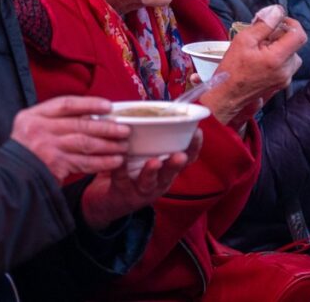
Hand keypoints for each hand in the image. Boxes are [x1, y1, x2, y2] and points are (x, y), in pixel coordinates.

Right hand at [11, 96, 129, 182]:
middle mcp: (39, 129)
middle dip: (106, 127)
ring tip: (124, 145)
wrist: (9, 179)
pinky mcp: (55, 167)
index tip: (108, 106)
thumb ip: (53, 120)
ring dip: (108, 145)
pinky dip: (102, 162)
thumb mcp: (30, 127)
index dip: (89, 104)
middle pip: (80, 124)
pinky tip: (115, 161)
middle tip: (125, 129)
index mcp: (33, 116)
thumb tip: (89, 115)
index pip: (66, 104)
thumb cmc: (24, 152)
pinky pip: (84, 163)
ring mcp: (47, 149)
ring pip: (85, 143)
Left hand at [79, 130, 201, 229]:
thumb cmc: (134, 170)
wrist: (111, 199)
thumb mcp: (148, 155)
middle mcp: (159, 181)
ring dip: (152, 171)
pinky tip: (120, 161)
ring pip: (149, 181)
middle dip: (176, 163)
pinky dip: (121, 170)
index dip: (194, 148)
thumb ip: (155, 137)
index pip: (186, 158)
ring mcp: (142, 189)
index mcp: (168, 169)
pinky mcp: (123, 192)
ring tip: (154, 162)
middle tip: (180, 155)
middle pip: (171, 172)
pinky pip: (122, 179)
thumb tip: (161, 109)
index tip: (198, 133)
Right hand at [200, 9, 305, 126]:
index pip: (299, 35)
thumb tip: (277, 11)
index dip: (291, 23)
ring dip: (279, 47)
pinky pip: (285, 65)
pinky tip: (261, 59)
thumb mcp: (244, 40)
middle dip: (280, 36)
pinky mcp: (280, 84)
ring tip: (260, 49)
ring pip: (291, 54)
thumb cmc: (232, 70)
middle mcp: (286, 70)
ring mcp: (284, 79)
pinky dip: (277, 58)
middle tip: (262, 36)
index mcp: (277, 58)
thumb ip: (264, 24)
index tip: (279, 21)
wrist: (227, 95)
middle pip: (294, 44)